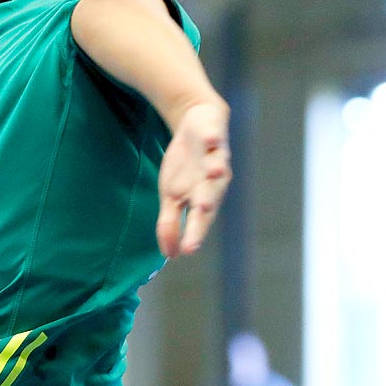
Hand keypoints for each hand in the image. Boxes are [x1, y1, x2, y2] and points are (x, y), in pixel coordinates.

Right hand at [156, 99, 230, 256]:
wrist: (198, 130)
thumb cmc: (187, 169)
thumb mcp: (173, 197)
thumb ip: (170, 224)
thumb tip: (168, 255)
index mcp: (202, 199)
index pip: (199, 220)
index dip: (195, 233)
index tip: (188, 250)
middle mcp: (212, 181)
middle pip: (210, 194)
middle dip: (206, 203)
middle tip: (202, 212)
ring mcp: (214, 157)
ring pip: (217, 165)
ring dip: (215, 169)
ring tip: (213, 173)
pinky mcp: (213, 134)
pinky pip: (214, 136)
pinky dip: (212, 139)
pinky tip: (210, 141)